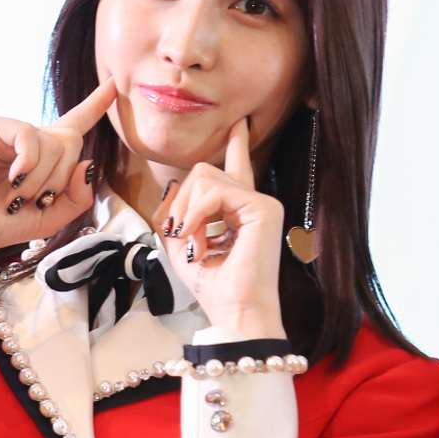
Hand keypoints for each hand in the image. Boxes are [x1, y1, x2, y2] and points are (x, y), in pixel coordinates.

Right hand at [0, 77, 116, 293]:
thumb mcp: (52, 217)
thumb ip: (79, 197)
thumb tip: (88, 164)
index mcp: (41, 155)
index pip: (75, 123)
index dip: (96, 104)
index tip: (112, 84)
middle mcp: (26, 137)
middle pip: (71, 139)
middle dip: (61, 177)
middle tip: (34, 199)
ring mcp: (5, 128)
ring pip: (53, 141)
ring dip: (42, 179)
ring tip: (16, 195)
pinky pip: (28, 135)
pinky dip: (27, 163)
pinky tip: (11, 178)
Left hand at [156, 118, 284, 340]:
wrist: (234, 311)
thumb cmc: (212, 286)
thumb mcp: (182, 245)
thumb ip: (177, 213)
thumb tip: (175, 188)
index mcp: (240, 211)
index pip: (237, 168)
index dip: (237, 145)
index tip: (239, 125)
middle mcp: (254, 202)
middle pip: (202, 172)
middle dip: (181, 201)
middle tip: (180, 234)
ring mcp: (261, 202)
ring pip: (205, 176)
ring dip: (187, 210)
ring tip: (191, 241)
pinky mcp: (263, 207)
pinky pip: (214, 191)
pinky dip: (196, 213)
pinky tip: (195, 236)